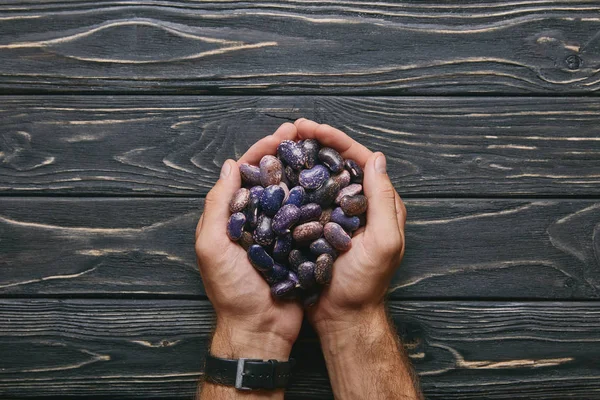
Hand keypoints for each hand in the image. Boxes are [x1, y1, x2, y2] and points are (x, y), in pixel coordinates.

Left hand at [195, 122, 302, 360]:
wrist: (260, 328)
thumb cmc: (231, 290)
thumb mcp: (212, 245)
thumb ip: (217, 205)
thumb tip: (229, 165)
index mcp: (232, 217)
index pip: (246, 174)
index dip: (262, 151)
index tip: (281, 133)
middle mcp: (256, 220)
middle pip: (272, 179)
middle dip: (286, 154)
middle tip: (305, 133)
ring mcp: (278, 233)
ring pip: (292, 194)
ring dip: (303, 171)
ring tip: (321, 151)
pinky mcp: (298, 246)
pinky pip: (307, 218)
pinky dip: (316, 200)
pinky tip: (330, 184)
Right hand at [294, 118, 406, 336]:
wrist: (343, 316)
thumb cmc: (365, 284)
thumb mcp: (383, 242)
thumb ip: (383, 201)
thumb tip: (376, 158)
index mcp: (378, 203)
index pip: (359, 159)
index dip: (336, 140)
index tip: (312, 127)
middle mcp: (357, 204)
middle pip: (337, 163)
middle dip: (315, 142)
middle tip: (291, 128)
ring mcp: (336, 215)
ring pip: (319, 177)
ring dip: (302, 158)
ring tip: (281, 145)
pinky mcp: (317, 227)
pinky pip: (306, 198)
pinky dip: (293, 184)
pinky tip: (276, 175)